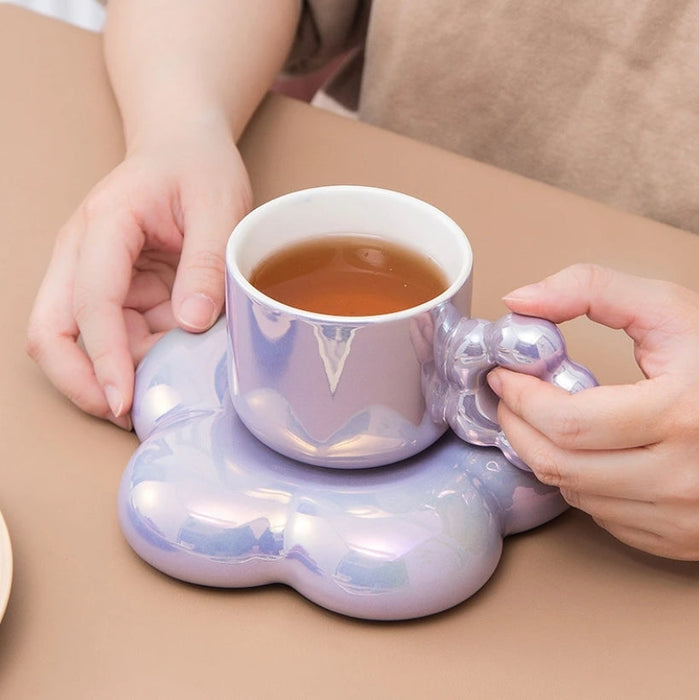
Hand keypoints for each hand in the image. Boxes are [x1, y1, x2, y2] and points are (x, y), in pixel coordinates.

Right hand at [26, 126, 251, 428]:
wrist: (185, 150)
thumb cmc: (197, 168)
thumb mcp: (218, 206)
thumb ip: (206, 263)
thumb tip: (191, 324)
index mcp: (103, 227)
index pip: (89, 303)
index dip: (104, 359)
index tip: (125, 401)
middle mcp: (84, 256)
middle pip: (53, 333)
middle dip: (82, 382)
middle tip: (127, 415)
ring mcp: (95, 277)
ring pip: (81, 344)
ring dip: (118, 374)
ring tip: (166, 392)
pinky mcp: (116, 292)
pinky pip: (117, 338)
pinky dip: (140, 360)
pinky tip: (175, 365)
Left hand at [486, 264, 698, 559]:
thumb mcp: (668, 310)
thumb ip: (590, 290)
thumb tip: (518, 302)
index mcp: (682, 415)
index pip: (568, 422)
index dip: (521, 398)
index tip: (504, 375)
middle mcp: (684, 476)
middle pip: (560, 464)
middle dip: (517, 426)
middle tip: (509, 397)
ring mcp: (682, 515)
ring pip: (573, 492)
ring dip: (542, 452)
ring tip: (540, 418)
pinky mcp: (679, 537)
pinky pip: (600, 515)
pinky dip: (577, 479)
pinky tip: (583, 449)